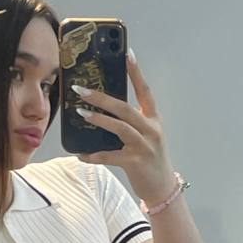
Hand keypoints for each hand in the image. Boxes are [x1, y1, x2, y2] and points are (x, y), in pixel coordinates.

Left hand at [72, 50, 176, 202]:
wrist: (162, 189)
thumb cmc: (150, 159)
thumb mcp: (146, 136)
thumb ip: (131, 122)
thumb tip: (103, 109)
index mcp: (153, 120)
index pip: (145, 91)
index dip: (136, 72)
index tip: (126, 53)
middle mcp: (151, 130)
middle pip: (125, 108)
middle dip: (102, 98)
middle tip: (82, 89)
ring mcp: (144, 147)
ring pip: (120, 127)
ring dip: (99, 119)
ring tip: (80, 112)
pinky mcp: (135, 163)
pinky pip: (110, 157)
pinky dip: (94, 156)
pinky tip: (81, 154)